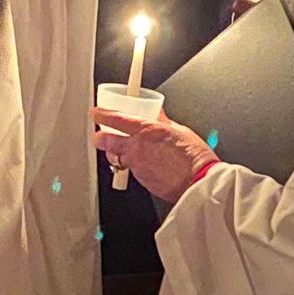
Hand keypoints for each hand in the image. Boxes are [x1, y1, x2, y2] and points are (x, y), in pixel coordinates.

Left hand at [91, 107, 215, 205]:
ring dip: (116, 154)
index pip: (116, 119)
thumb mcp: (180, 131)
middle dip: (100, 138)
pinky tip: (144, 165)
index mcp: (146, 131)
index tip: (96, 112)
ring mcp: (137, 166)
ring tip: (121, 151)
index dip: (102, 114)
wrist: (198, 182)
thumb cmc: (194, 157)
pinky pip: (132, 171)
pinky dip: (134, 166)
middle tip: (100, 135)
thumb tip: (158, 115)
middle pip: (106, 141)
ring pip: (117, 159)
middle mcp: (137, 148)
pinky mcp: (142, 181)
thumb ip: (165, 123)